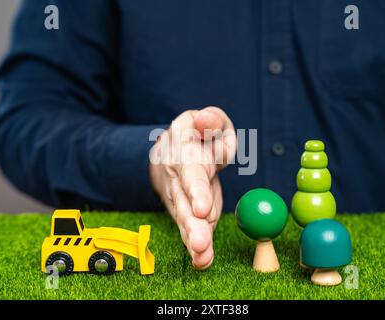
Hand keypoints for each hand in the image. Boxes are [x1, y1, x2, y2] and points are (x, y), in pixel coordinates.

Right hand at [149, 106, 235, 269]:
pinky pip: (189, 228)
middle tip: (200, 244)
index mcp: (182, 150)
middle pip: (183, 201)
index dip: (195, 190)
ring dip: (192, 240)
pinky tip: (203, 260)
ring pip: (184, 219)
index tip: (202, 209)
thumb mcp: (207, 120)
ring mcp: (178, 196)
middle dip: (192, 224)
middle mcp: (176, 176)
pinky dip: (195, 246)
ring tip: (202, 258)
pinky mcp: (185, 211)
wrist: (172, 152)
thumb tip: (205, 121)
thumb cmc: (197, 135)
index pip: (189, 171)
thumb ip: (211, 120)